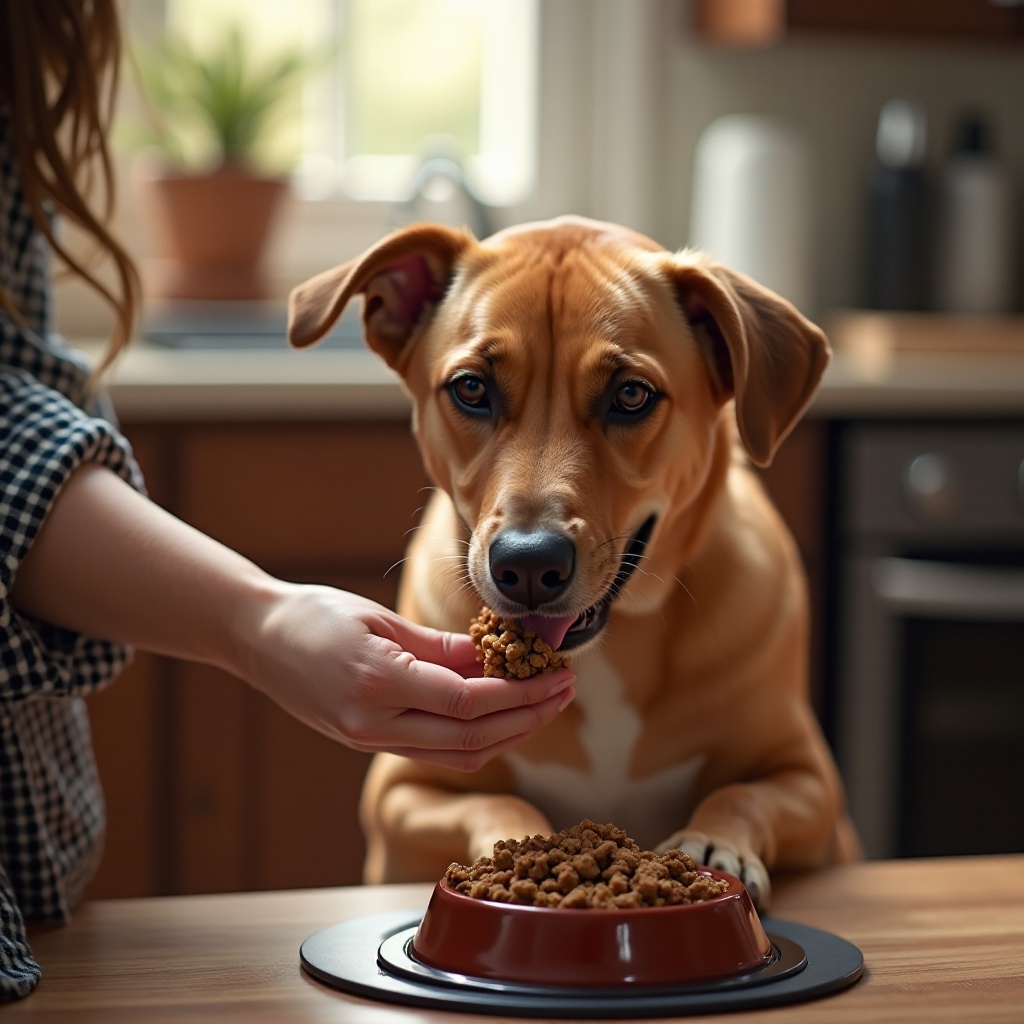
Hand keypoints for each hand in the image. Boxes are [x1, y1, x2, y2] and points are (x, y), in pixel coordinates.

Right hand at [235, 583, 575, 770]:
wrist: (256, 638)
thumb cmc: (315, 614)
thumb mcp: (383, 618)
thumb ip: (443, 646)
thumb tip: (500, 657)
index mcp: (377, 683)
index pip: (468, 703)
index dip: (521, 694)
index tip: (558, 674)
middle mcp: (374, 723)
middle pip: (471, 738)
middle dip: (528, 717)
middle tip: (565, 690)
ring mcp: (368, 739)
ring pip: (456, 754)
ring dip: (508, 734)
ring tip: (544, 703)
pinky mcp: (367, 742)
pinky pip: (434, 750)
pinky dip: (475, 737)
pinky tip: (501, 715)